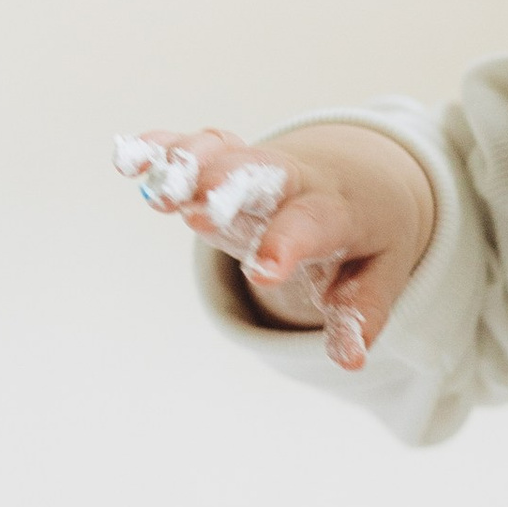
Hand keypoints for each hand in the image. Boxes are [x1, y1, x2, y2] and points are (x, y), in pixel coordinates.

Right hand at [113, 121, 435, 369]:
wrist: (363, 178)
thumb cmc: (367, 237)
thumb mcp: (379, 274)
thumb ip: (360, 312)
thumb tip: (349, 361)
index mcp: (337, 212)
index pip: (312, 226)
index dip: (287, 246)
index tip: (262, 271)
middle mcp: (295, 181)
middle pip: (262, 177)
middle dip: (229, 189)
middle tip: (194, 211)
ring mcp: (257, 165)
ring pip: (223, 154)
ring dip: (188, 167)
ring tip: (156, 192)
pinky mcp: (227, 155)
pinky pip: (194, 145)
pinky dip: (162, 148)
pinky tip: (128, 159)